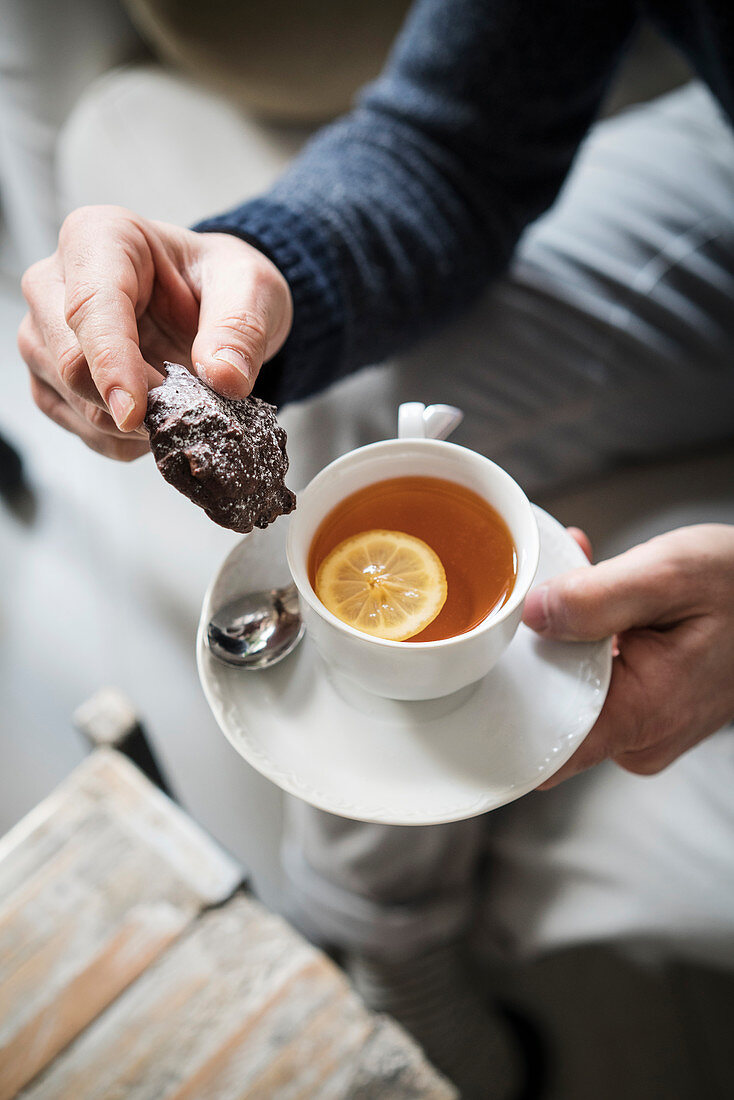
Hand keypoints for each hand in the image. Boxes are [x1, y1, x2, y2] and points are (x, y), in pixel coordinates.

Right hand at [18, 205, 291, 459]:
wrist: (210, 304)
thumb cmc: (220, 282)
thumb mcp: (252, 288)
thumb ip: (240, 329)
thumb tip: (224, 378)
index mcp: (99, 238)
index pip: (90, 307)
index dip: (111, 364)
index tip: (136, 413)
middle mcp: (55, 282)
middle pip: (69, 361)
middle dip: (129, 401)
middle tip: (186, 410)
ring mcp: (45, 334)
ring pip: (72, 401)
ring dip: (131, 425)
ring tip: (181, 407)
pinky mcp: (51, 380)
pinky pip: (81, 428)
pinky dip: (124, 441)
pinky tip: (159, 421)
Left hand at [523, 524, 733, 786]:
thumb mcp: (669, 575)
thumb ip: (596, 598)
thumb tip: (531, 614)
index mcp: (641, 714)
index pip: (547, 749)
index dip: (505, 713)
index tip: (479, 676)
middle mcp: (639, 736)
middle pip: (551, 706)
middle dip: (538, 646)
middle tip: (540, 590)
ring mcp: (643, 726)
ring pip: (573, 686)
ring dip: (566, 634)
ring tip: (576, 578)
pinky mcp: (647, 708)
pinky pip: (598, 679)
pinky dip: (590, 637)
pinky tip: (595, 593)